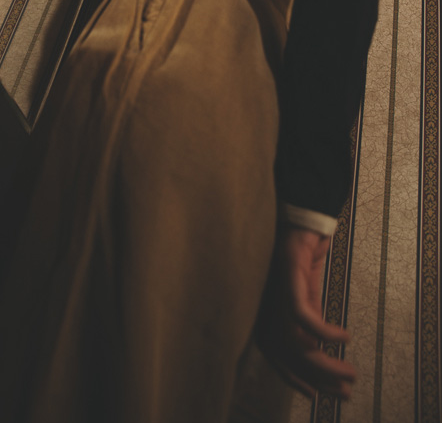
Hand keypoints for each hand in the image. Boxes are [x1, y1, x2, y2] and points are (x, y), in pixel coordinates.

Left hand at [255, 224, 356, 400]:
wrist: (302, 221)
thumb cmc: (301, 259)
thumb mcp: (305, 297)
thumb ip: (305, 324)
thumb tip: (318, 354)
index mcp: (265, 312)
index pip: (272, 355)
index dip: (292, 378)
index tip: (314, 395)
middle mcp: (265, 305)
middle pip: (287, 354)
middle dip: (317, 377)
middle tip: (346, 391)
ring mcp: (274, 291)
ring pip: (296, 341)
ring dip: (326, 362)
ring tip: (350, 372)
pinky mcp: (287, 278)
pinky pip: (303, 316)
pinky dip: (325, 332)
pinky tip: (345, 336)